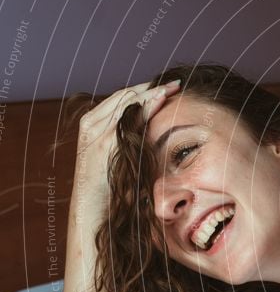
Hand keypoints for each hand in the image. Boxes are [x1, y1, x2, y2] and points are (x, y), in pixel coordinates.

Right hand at [73, 80, 180, 194]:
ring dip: (151, 93)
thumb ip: (128, 141)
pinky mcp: (103, 144)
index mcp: (94, 124)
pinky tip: (161, 100)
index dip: (146, 90)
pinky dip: (145, 106)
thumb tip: (150, 131)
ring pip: (126, 102)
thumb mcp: (118, 156)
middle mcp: (92, 124)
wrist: (92, 209)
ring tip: (172, 87)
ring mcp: (95, 133)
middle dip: (152, 87)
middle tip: (175, 83)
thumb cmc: (110, 186)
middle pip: (126, 95)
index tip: (168, 87)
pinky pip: (126, 118)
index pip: (123, 98)